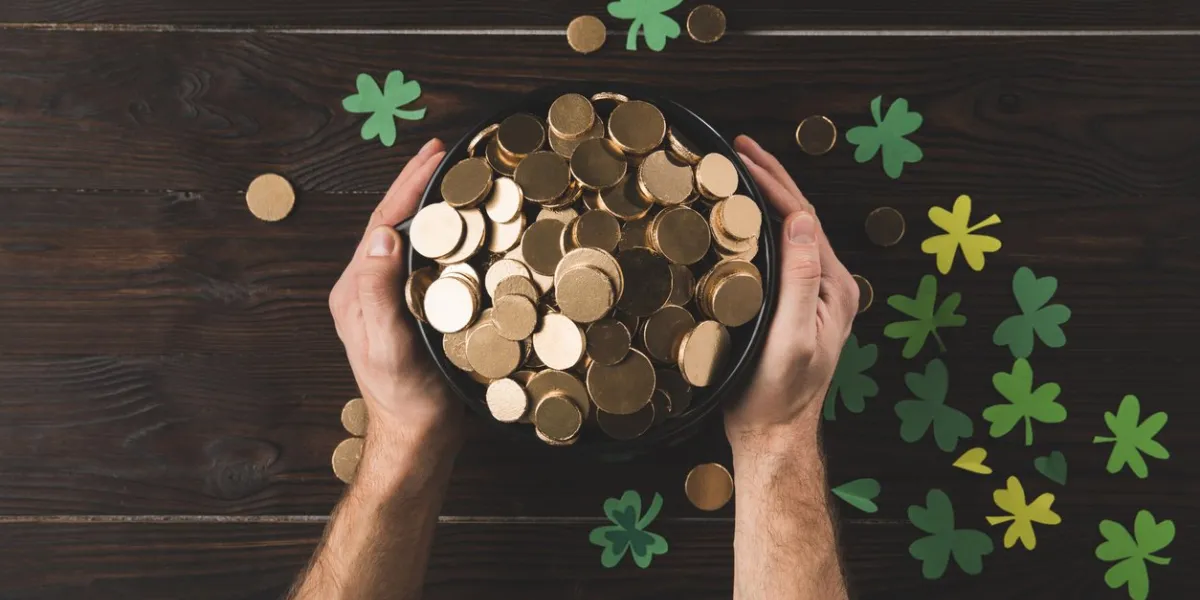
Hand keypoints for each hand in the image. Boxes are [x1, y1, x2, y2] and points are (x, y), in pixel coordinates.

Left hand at [328, 138, 462, 456]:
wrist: (418, 438)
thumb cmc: (406, 400)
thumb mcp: (388, 347)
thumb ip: (379, 294)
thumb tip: (382, 237)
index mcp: (355, 292)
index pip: (381, 224)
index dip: (407, 186)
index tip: (433, 155)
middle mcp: (369, 290)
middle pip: (392, 224)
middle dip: (417, 185)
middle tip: (447, 153)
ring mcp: (390, 301)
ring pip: (409, 240)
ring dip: (430, 206)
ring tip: (456, 179)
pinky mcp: (412, 312)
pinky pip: (425, 262)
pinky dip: (442, 235)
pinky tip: (463, 228)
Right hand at [724, 135, 858, 447]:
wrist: (772, 434)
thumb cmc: (780, 394)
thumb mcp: (793, 337)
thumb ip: (800, 279)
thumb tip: (800, 219)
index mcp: (833, 288)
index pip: (804, 218)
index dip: (775, 182)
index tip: (744, 154)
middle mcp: (825, 287)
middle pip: (799, 218)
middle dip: (770, 179)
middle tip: (738, 148)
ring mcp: (808, 297)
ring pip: (787, 233)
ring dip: (763, 199)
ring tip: (737, 172)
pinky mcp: (788, 308)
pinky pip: (774, 255)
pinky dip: (756, 228)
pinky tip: (736, 221)